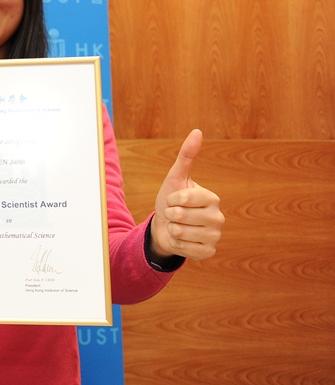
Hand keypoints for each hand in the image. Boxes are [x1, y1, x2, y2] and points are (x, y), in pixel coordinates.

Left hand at [150, 129, 224, 260]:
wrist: (166, 226)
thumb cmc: (171, 200)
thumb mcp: (175, 178)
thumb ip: (186, 156)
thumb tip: (197, 131)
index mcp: (213, 198)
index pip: (184, 197)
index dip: (171, 199)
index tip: (173, 199)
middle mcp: (219, 218)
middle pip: (180, 216)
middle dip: (169, 214)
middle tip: (174, 214)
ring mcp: (215, 237)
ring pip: (180, 232)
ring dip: (171, 229)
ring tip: (177, 226)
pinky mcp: (208, 253)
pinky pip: (184, 248)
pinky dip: (176, 244)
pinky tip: (181, 239)